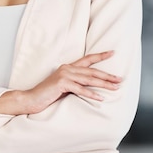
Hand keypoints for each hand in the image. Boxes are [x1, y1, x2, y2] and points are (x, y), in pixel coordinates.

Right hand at [0, 51, 121, 114]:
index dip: (100, 56)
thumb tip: (90, 86)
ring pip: (88, 79)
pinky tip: (101, 97)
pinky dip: (91, 94)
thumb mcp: (63, 87)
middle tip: (120, 79)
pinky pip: (80, 89)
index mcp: (68, 67)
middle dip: (108, 75)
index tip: (113, 53)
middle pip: (92, 71)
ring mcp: (64, 75)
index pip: (87, 60)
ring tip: (115, 87)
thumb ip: (75, 83)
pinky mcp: (61, 83)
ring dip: (104, 84)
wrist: (31, 99)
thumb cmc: (47, 94)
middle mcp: (67, 68)